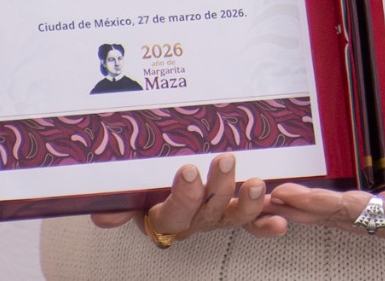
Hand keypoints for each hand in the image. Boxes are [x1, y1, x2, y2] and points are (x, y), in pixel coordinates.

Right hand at [89, 153, 283, 239]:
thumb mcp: (129, 194)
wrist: (165, 188)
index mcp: (165, 217)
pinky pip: (253, 223)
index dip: (183, 195)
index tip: (187, 169)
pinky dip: (266, 224)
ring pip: (233, 216)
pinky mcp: (237, 212)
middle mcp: (194, 221)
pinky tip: (279, 221)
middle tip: (225, 161)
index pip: (172, 214)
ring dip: (247, 203)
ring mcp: (218, 217)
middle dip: (217, 188)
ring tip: (255, 184)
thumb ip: (117, 204)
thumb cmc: (148, 188)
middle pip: (207, 212)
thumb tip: (105, 215)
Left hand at [267, 128, 384, 246]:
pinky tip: (326, 206)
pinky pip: (364, 219)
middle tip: (264, 197)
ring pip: (350, 221)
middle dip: (301, 209)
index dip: (316, 201)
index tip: (287, 193)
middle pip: (341, 220)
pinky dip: (338, 211)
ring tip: (282, 200)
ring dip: (315, 212)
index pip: (353, 209)